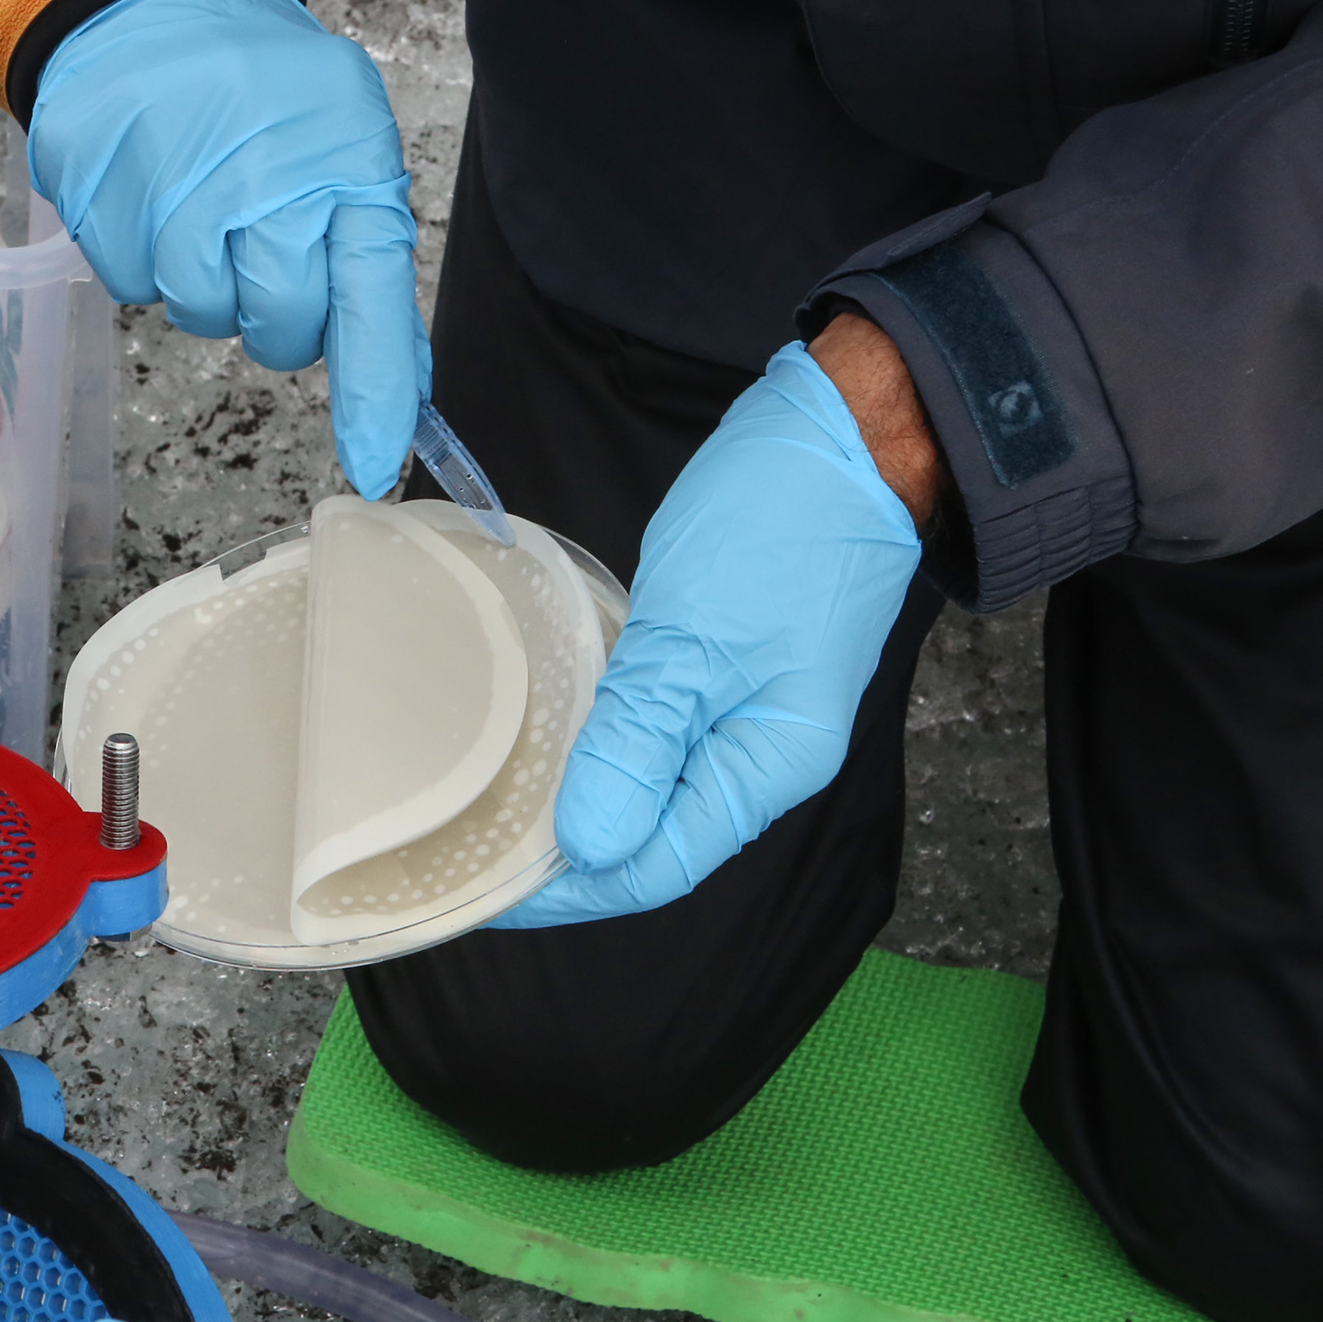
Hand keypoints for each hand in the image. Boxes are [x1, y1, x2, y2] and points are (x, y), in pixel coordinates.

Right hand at [28, 0, 427, 496]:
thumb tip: (400, 392)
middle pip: (280, 324)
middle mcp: (262, 180)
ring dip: (206, 286)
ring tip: (203, 210)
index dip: (374, 389)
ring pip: (201, 314)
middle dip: (278, 316)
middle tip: (262, 252)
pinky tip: (153, 197)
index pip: (369, 296)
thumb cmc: (262, 89)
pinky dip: (144, 261)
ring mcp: (173, 190)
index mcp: (339, 165)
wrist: (148, 3)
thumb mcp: (344, 146)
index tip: (375, 460)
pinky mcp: (101, 198)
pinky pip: (131, 286)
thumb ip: (367, 265)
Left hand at [499, 334, 924, 927]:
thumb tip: (589, 847)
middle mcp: (761, 756)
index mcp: (768, 767)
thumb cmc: (782, 525)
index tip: (484, 888)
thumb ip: (641, 742)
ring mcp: (746, 710)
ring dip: (578, 797)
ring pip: (651, 785)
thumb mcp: (696, 636)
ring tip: (495, 806)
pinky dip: (601, 742)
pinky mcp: (727, 666)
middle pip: (654, 837)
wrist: (850, 432)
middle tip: (472, 852)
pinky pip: (657, 732)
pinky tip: (546, 737)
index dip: (570, 889)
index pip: (656, 866)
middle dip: (566, 854)